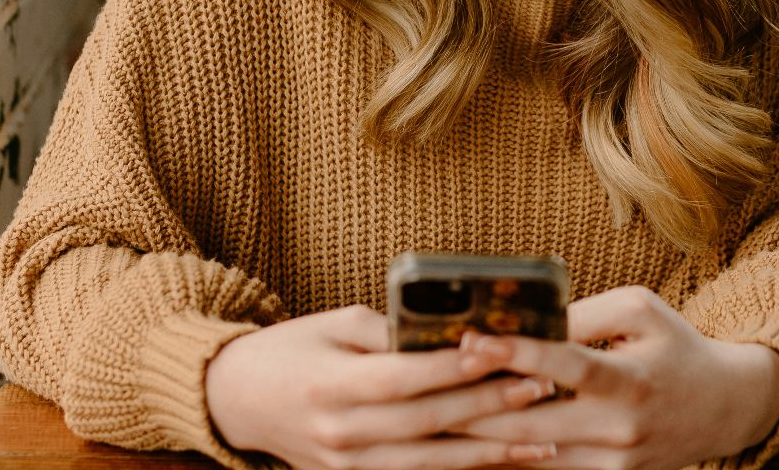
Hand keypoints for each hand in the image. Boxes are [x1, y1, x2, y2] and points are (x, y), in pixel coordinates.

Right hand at [203, 304, 559, 469]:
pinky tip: (503, 462)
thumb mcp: (334, 323)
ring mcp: (347, 466)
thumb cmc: (291, 350)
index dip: (454, 366)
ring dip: (491, 451)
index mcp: (331, 385)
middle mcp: (340, 432)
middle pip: (427, 422)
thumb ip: (389, 330)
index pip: (404, 377)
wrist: (235, 400)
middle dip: (489, 405)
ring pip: (431, 462)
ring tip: (543, 436)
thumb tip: (449, 330)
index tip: (502, 350)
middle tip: (542, 388)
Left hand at [456, 286, 778, 469]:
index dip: (519, 354)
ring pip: (534, 457)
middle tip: (427, 389)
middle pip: (535, 426)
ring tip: (434, 419)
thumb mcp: (639, 311)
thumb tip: (524, 321)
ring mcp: (614, 464)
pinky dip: (510, 457)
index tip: (472, 340)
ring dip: (483, 440)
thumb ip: (584, 314)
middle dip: (476, 409)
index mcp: (632, 379)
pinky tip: (472, 443)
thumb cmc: (674, 346)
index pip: (569, 366)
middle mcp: (621, 429)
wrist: (722, 407)